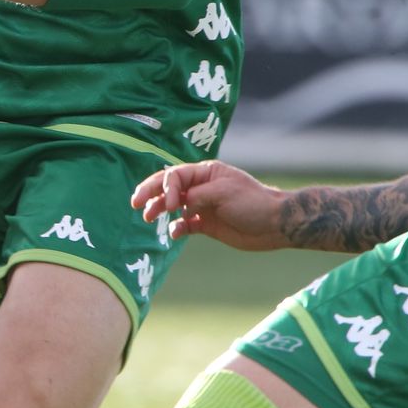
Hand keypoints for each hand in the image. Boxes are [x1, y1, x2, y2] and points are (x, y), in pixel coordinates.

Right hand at [130, 159, 290, 250]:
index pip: (175, 176)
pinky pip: (183, 224)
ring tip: (147, 218)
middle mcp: (201, 187)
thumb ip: (196, 196)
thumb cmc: (252, 203)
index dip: (166, 188)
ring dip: (159, 210)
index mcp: (206, 173)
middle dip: (150, 193)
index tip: (170, 204)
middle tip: (134, 203)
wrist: (274, 225)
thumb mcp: (223, 193)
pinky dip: (175, 228)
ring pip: (172, 206)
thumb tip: (176, 205)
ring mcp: (202, 206)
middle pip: (168, 188)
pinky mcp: (206, 224)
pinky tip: (174, 234)